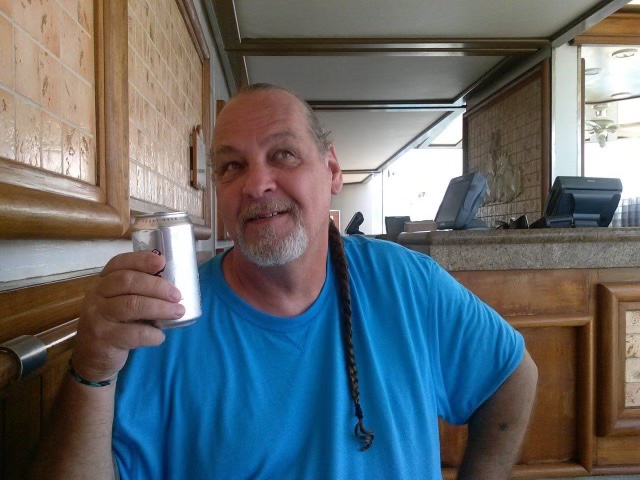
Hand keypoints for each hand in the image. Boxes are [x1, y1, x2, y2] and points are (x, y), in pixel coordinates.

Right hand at [71, 251, 185, 381]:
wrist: (91, 359)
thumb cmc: (115, 326)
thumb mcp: (120, 304)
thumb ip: (139, 294)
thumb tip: (173, 289)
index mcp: (102, 282)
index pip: (119, 263)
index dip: (141, 260)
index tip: (162, 262)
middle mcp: (96, 295)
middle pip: (127, 282)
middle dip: (157, 286)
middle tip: (177, 295)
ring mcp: (97, 317)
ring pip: (131, 305)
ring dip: (160, 308)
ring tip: (178, 312)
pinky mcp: (103, 338)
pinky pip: (133, 333)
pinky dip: (152, 334)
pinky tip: (159, 337)